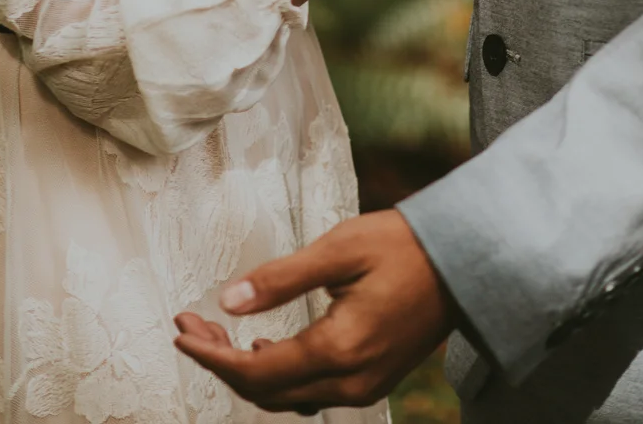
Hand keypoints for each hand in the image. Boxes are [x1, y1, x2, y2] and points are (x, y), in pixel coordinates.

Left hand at [174, 210, 451, 412]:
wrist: (462, 263)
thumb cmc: (401, 246)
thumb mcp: (338, 249)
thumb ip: (281, 279)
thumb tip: (227, 301)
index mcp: (339, 350)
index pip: (257, 371)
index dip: (212, 356)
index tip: (180, 333)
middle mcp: (350, 383)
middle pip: (266, 392)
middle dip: (221, 362)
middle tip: (189, 326)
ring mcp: (363, 388)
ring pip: (287, 398)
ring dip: (247, 369)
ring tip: (214, 332)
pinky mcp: (370, 382)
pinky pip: (311, 393)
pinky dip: (279, 375)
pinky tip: (261, 344)